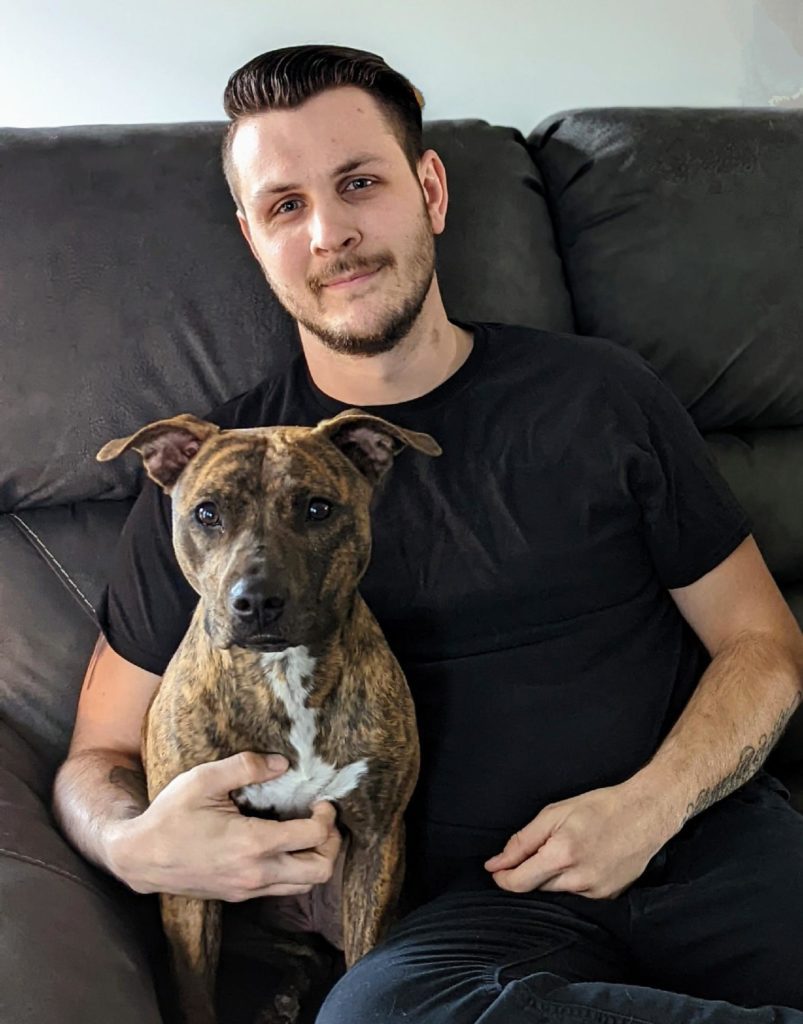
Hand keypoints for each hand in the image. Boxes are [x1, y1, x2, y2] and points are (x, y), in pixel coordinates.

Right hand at [108, 751, 340, 901]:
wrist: (140, 857)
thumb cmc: (170, 816)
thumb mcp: (204, 780)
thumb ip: (246, 767)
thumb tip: (282, 763)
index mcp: (253, 843)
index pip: (314, 837)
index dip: (327, 817)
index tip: (321, 801)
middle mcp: (256, 872)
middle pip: (320, 870)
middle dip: (331, 844)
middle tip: (323, 821)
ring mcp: (248, 889)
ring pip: (303, 886)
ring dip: (315, 860)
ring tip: (308, 834)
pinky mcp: (239, 895)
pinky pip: (281, 890)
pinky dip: (294, 871)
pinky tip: (284, 846)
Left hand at [484, 781, 670, 899]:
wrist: (645, 814)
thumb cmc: (600, 807)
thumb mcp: (554, 813)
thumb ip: (522, 841)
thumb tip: (496, 863)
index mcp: (561, 855)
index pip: (519, 882)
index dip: (502, 877)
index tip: (496, 870)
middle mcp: (578, 879)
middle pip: (537, 886)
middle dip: (530, 871)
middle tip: (541, 848)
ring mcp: (596, 892)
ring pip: (558, 891)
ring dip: (552, 876)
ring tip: (569, 849)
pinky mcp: (609, 897)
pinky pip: (579, 894)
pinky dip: (573, 881)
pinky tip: (585, 860)